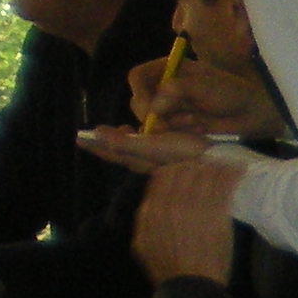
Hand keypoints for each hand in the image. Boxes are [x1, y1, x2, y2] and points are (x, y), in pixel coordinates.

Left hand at [78, 124, 212, 172]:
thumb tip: (97, 134)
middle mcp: (147, 163)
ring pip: (137, 151)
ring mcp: (160, 161)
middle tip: (99, 131)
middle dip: (110, 143)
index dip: (95, 144)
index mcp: (139, 160)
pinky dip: (144, 141)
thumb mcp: (154, 146)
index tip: (78, 137)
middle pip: (122, 152)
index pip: (111, 152)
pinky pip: (151, 149)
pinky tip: (152, 136)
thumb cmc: (186, 155)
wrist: (219, 166)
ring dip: (126, 141)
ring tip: (124, 131)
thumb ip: (126, 142)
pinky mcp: (173, 158)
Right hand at [126, 50, 274, 136]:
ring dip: (174, 124)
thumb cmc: (230, 92)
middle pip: (140, 101)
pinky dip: (183, 131)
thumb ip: (174, 92)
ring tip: (198, 121)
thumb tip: (152, 110)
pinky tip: (201, 127)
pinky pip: (168, 133)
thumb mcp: (201, 85)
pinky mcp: (179, 125)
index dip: (140, 93)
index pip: (138, 77)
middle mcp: (165, 87)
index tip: (150, 109)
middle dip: (157, 114)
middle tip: (181, 119)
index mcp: (168, 69)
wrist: (252, 113)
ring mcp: (171, 107)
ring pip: (153, 120)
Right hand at [134, 161, 245, 282]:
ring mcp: (193, 207)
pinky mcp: (215, 214)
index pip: (163, 177)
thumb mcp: (143, 246)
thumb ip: (145, 223)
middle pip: (183, 171)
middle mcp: (171, 204)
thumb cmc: (167, 271)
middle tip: (207, 166)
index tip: (186, 170)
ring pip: (203, 175)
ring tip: (225, 164)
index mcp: (152, 210)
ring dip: (215, 167)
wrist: (190, 285)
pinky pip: (224, 187)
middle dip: (196, 166)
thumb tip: (149, 208)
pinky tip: (238, 170)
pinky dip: (231, 175)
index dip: (176, 170)